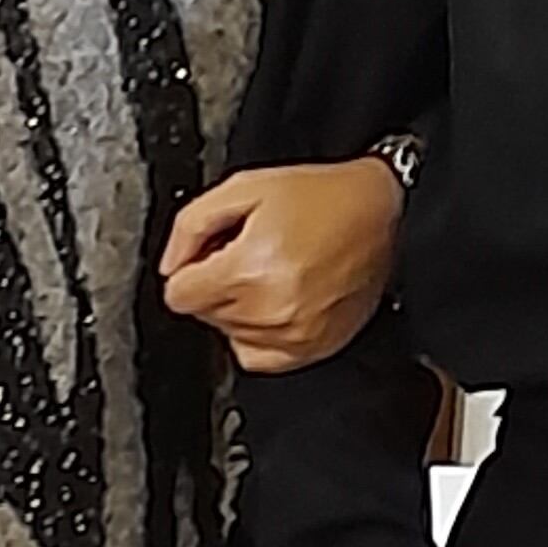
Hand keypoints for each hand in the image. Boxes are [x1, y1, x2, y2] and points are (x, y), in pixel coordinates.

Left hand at [160, 159, 400, 372]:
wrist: (378, 211)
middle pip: (203, 314)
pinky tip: (273, 301)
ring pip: (228, 334)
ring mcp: (294, 334)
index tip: (208, 253)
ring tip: (266, 271)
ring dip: (236, 306)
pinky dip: (256, 333)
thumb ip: (192, 224)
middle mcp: (270, 309)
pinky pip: (258, 357)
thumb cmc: (320, 197)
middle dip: (214, 281)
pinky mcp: (312, 348)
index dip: (188, 267)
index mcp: (249, 269)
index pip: (179, 295)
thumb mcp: (245, 189)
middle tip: (244, 252)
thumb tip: (169, 264)